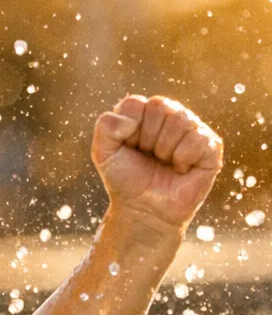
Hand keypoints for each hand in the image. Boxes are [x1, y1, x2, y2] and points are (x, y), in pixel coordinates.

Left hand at [92, 95, 222, 231]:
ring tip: (163, 163)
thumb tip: (130, 118)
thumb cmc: (125, 181)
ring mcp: (193, 129)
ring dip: (164, 149)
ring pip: (180, 120)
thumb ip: (105, 127)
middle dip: (147, 138)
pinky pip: (197, 139)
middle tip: (148, 157)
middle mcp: (172, 116)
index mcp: (147, 113)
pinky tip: (180, 169)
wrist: (143, 210)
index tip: (128, 147)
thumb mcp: (104, 154)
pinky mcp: (211, 146)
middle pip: (160, 106)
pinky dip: (182, 158)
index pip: (136, 104)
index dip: (128, 129)